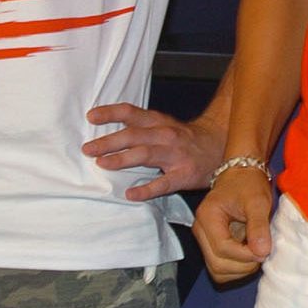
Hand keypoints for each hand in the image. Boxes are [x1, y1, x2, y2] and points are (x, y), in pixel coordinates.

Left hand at [82, 103, 225, 200]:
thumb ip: (141, 129)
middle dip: (109, 141)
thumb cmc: (185, 139)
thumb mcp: (164, 126)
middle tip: (87, 148)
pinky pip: (163, 183)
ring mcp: (175, 155)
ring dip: (122, 159)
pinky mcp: (184, 175)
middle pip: (134, 135)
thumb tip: (107, 135)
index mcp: (159, 122)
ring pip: (146, 154)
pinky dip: (146, 189)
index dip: (110, 113)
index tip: (91, 116)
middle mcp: (166, 135)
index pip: (132, 113)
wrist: (221, 145)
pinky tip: (131, 194)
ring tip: (102, 163)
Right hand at [195, 167, 274, 283]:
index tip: (264, 250)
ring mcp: (204, 240)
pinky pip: (221, 267)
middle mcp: (200, 230)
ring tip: (256, 252)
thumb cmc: (249, 184)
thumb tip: (262, 253)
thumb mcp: (258, 201)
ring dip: (240, 269)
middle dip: (243, 265)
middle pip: (217, 264)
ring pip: (218, 270)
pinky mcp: (211, 245)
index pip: (222, 249)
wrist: (242, 175)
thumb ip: (258, 226)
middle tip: (262, 253)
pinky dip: (237, 268)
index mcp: (207, 217)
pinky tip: (249, 253)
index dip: (245, 255)